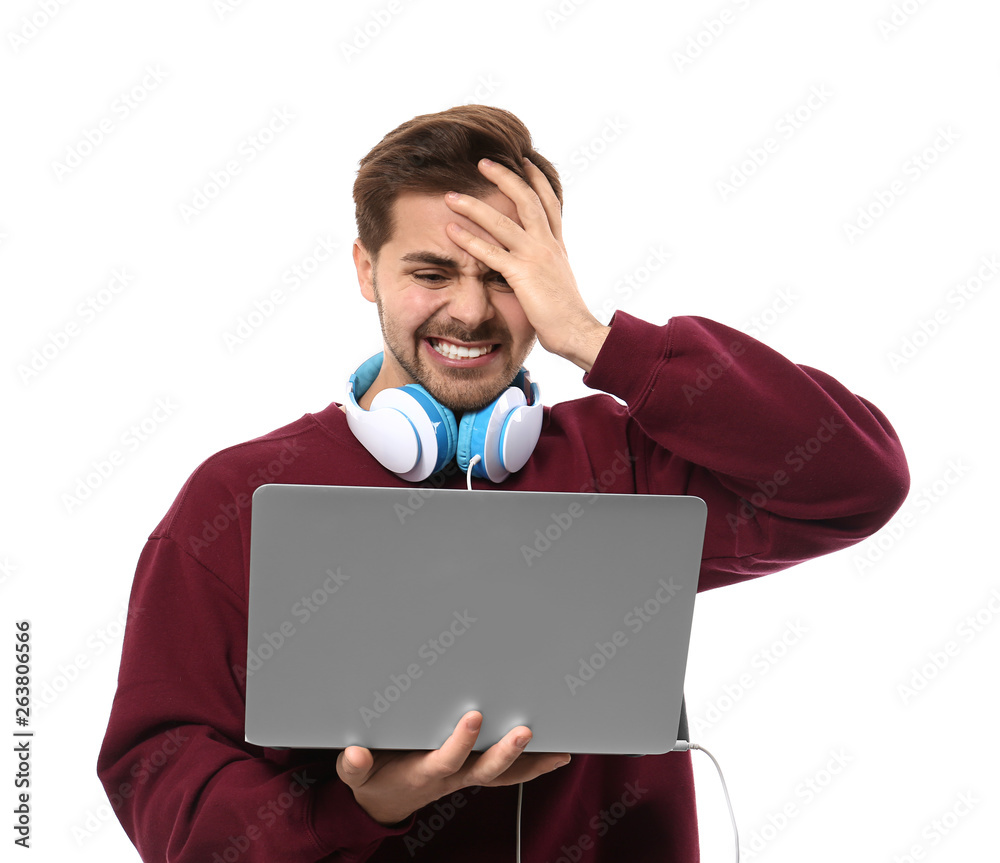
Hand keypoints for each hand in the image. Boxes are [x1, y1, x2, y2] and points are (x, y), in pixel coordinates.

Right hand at [335, 710, 570, 825]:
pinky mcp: (474, 772)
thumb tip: (355, 754)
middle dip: (506, 752)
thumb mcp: (356, 776)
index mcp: (424, 773)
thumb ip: (354, 766)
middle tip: (525, 731)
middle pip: (485, 770)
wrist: (384, 804)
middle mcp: (452, 777)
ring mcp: (466, 776)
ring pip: (504, 774)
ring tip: (558, 750)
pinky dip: (533, 766)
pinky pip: (508, 773)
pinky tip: (556, 754)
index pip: (447, 758)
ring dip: (531, 763)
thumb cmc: (374, 780)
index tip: (473, 716)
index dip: (461, 741)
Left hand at [443, 158, 609, 371]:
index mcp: (557, 246)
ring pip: (503, 221)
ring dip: (474, 206)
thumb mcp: (559, 282)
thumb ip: (547, 267)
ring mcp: (536, 257)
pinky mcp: (523, 275)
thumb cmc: (567, 316)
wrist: (578, 332)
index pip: (548, 203)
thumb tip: (539, 266)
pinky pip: (490, 253)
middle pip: (527, 199)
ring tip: (451, 195)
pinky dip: (469, 240)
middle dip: (504, 177)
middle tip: (483, 162)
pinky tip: (451, 231)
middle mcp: (548, 245)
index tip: (524, 160)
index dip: (536, 179)